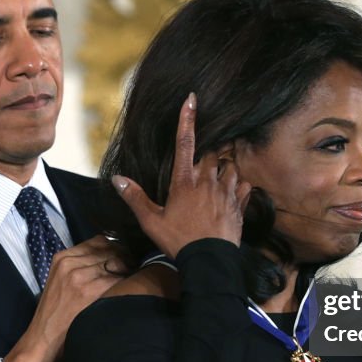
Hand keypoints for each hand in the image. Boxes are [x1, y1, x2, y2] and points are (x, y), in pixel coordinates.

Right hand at [4, 235, 127, 361]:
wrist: (43, 339)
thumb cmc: (55, 313)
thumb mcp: (61, 281)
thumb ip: (80, 266)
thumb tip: (109, 259)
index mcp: (62, 257)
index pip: (98, 241)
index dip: (115, 248)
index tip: (124, 258)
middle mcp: (70, 262)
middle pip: (110, 250)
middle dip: (125, 258)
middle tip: (133, 270)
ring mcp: (80, 275)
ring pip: (116, 262)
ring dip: (128, 270)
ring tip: (132, 280)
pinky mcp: (89, 290)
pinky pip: (117, 279)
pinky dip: (126, 283)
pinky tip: (128, 291)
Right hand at [111, 92, 251, 257]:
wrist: (209, 263)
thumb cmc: (178, 241)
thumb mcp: (151, 221)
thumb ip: (135, 197)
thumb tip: (117, 178)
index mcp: (184, 181)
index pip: (185, 142)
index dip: (187, 119)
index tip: (192, 99)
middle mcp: (207, 181)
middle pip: (211, 153)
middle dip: (209, 151)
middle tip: (202, 161)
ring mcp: (226, 192)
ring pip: (230, 167)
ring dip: (225, 167)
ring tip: (217, 177)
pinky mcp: (239, 206)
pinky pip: (245, 186)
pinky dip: (240, 185)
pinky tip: (235, 190)